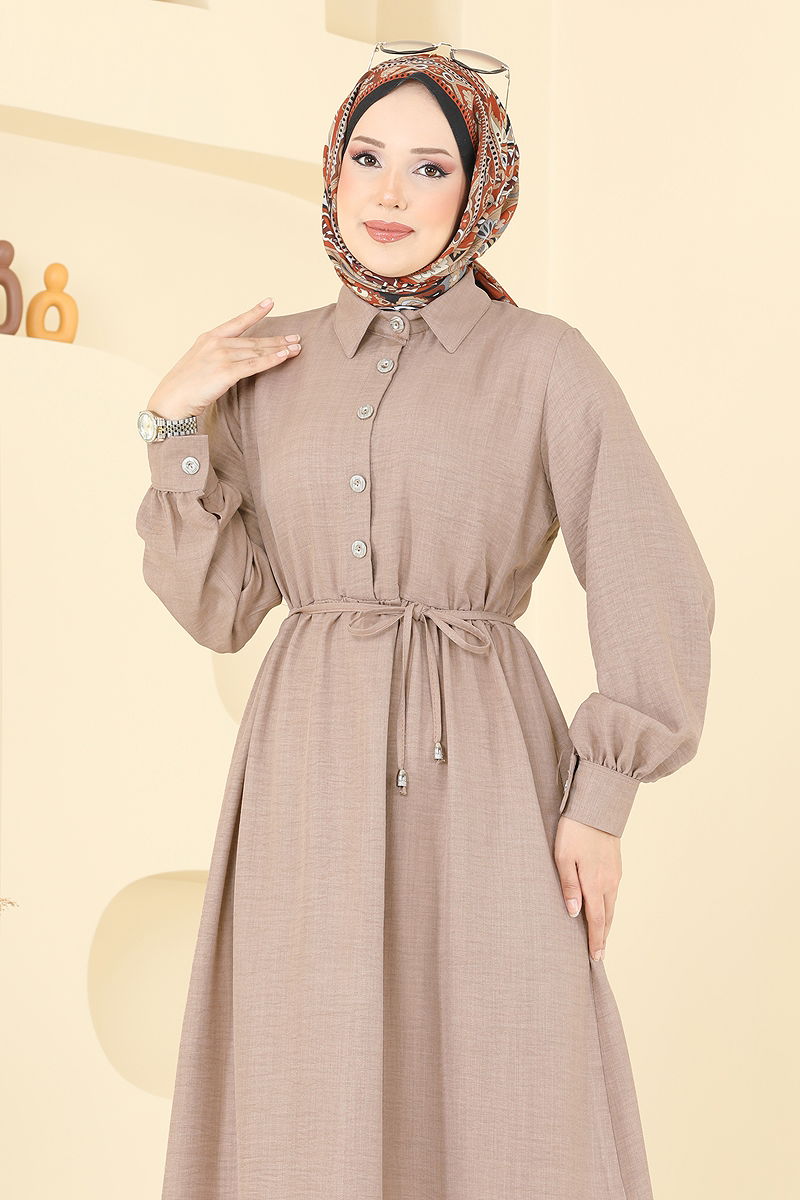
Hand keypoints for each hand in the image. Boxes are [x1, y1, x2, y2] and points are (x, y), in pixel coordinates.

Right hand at [147, 297, 301, 419]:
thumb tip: (235, 359)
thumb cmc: (185, 387)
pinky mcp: (225, 372)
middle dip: (277, 339)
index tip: (270, 302)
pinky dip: (271, 359)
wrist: (171, 401)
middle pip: (253, 340)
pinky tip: (284, 356)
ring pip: (256, 351)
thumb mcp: (199, 363)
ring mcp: (220, 356)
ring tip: (296, 348)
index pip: (237, 322)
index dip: (255, 312)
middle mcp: (216, 343)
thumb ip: (216, 356)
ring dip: (279, 349)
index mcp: (208, 338)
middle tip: (296, 337)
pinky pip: (254, 364)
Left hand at [554, 815, 621, 960]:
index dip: (596, 940)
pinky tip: (603, 908)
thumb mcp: (563, 857)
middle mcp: (609, 882)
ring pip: (612, 905)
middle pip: (608, 917)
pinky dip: (609, 907)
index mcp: (595, 883)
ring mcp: (615, 874)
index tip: (595, 958)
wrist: (597, 807)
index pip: (597, 920)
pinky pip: (613, 893)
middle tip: (599, 955)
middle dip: (604, 937)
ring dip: (607, 923)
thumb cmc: (574, 831)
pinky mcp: (616, 865)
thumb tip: (573, 914)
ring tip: (601, 937)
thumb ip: (569, 886)